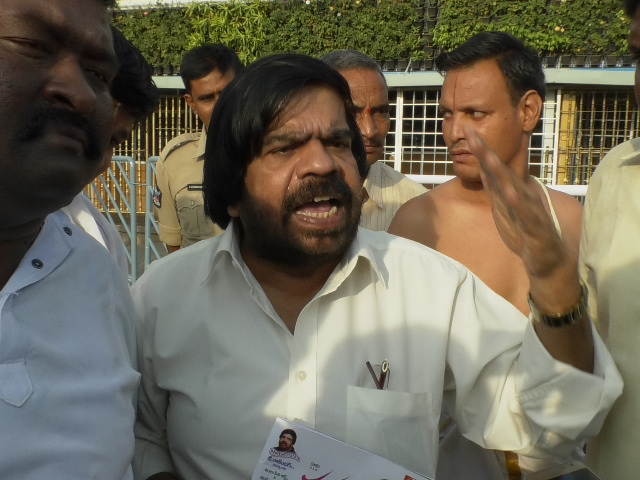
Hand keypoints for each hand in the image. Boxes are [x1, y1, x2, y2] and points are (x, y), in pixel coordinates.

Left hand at [464, 125, 566, 278]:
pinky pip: (525, 214)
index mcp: (511, 190)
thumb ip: (494, 186)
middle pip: (500, 169)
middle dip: (485, 151)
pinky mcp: (535, 227)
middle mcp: (520, 194)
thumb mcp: (503, 205)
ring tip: (485, 156)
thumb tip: (483, 165)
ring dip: (499, 171)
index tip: (467, 130)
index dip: (480, 148)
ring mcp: (529, 209)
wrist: (548, 258)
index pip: (492, 165)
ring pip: (512, 187)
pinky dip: (518, 203)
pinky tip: (510, 193)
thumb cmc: (525, 230)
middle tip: (471, 132)